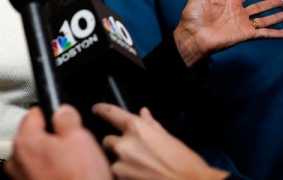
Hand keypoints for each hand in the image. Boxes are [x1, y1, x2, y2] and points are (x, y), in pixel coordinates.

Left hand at [6, 105, 112, 179]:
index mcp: (25, 141)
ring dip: (49, 158)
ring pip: (35, 157)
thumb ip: (66, 118)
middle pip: (32, 136)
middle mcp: (16, 161)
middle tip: (71, 147)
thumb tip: (62, 110)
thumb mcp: (80, 139)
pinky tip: (64, 177)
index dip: (51, 114)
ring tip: (70, 166)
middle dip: (50, 138)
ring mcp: (19, 179)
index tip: (62, 120)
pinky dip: (47, 174)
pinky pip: (36, 174)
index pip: (34, 113)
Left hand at [95, 104, 227, 179]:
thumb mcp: (169, 139)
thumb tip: (143, 113)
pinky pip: (116, 175)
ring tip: (141, 169)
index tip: (97, 109)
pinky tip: (140, 177)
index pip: (110, 113)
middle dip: (117, 146)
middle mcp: (125, 144)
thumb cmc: (185, 164)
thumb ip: (151, 125)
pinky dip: (125, 176)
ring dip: (122, 163)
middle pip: (108, 140)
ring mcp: (121, 165)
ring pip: (112, 160)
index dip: (101, 109)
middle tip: (134, 154)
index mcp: (137, 128)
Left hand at [173, 0, 282, 65]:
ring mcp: (243, 24)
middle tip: (280, 2)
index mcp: (228, 3)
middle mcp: (237, 13)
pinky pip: (266, 33)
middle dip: (270, 4)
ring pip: (265, 19)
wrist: (193, 35)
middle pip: (259, 7)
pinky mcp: (246, 35)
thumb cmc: (193, 18)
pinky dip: (278, 33)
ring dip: (276, 17)